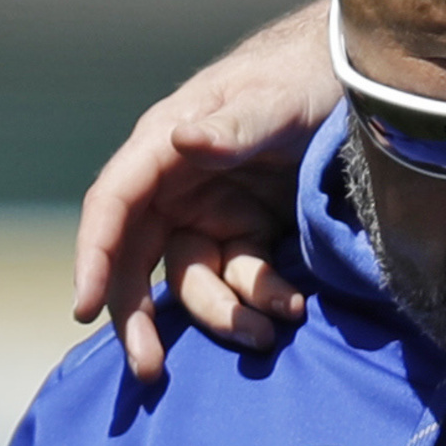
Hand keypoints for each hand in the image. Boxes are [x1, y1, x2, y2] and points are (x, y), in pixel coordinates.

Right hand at [70, 4, 332, 390]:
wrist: (360, 80)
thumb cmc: (304, 75)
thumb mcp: (274, 98)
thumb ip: (233, 125)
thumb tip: (181, 142)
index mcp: (164, 146)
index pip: (113, 205)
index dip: (94, 256)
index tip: (85, 307)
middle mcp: (177, 187)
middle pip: (137, 262)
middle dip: (139, 319)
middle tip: (150, 371)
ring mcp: (213, 216)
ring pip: (197, 285)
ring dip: (228, 317)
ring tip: (272, 330)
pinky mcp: (250, 237)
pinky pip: (243, 285)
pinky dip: (264, 304)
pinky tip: (294, 308)